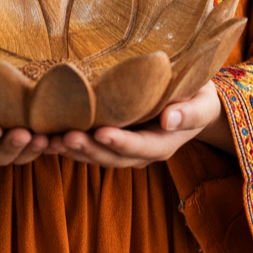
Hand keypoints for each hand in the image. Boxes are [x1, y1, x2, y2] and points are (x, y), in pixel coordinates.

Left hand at [48, 81, 230, 167]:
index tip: (101, 132)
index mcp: (165, 143)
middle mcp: (142, 151)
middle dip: (89, 149)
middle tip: (65, 137)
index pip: (141, 147)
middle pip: (113, 156)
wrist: (194, 101)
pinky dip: (70, 144)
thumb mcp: (202, 101)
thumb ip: (190, 112)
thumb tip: (170, 118)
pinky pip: (91, 146)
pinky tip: (50, 136)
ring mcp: (126, 148)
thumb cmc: (199, 95)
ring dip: (74, 150)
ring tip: (51, 139)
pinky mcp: (113, 139)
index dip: (121, 142)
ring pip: (98, 155)